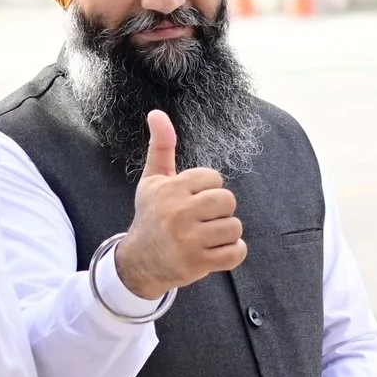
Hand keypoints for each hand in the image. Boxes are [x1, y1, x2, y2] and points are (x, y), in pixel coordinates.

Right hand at [113, 111, 244, 299]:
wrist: (139, 263)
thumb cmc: (152, 216)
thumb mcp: (152, 181)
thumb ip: (161, 146)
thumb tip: (157, 112)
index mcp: (169, 189)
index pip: (214, 178)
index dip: (208, 189)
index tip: (192, 200)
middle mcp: (177, 213)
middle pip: (227, 201)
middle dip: (220, 210)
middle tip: (202, 219)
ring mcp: (188, 240)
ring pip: (234, 227)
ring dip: (226, 233)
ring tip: (207, 236)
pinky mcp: (198, 263)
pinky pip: (236, 252)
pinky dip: (233, 253)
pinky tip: (217, 251)